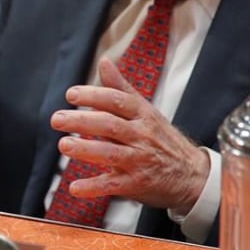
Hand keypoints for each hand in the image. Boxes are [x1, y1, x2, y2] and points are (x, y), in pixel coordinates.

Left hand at [49, 58, 209, 211]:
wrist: (192, 175)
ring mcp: (140, 160)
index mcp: (143, 115)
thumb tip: (104, 62)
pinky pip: (113, 184)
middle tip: (57, 119)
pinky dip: (93, 186)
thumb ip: (121, 88)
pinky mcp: (138, 183)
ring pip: (111, 153)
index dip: (93, 96)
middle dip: (82, 121)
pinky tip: (75, 187)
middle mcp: (142, 136)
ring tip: (64, 145)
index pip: (117, 101)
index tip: (71, 94)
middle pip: (110, 125)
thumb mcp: (146, 111)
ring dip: (85, 149)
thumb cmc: (162, 139)